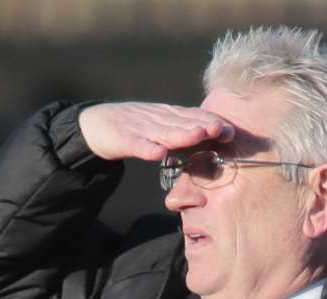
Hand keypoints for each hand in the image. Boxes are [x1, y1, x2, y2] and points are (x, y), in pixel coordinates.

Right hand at [78, 102, 234, 161]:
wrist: (97, 124)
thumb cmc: (136, 128)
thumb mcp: (163, 128)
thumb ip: (184, 133)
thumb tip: (214, 137)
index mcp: (168, 116)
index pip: (193, 118)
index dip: (211, 122)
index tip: (230, 131)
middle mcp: (158, 119)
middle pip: (183, 123)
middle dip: (203, 125)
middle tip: (221, 130)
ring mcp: (140, 128)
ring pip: (164, 132)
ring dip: (181, 134)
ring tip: (198, 136)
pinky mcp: (123, 139)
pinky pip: (137, 145)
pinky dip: (147, 149)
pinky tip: (158, 154)